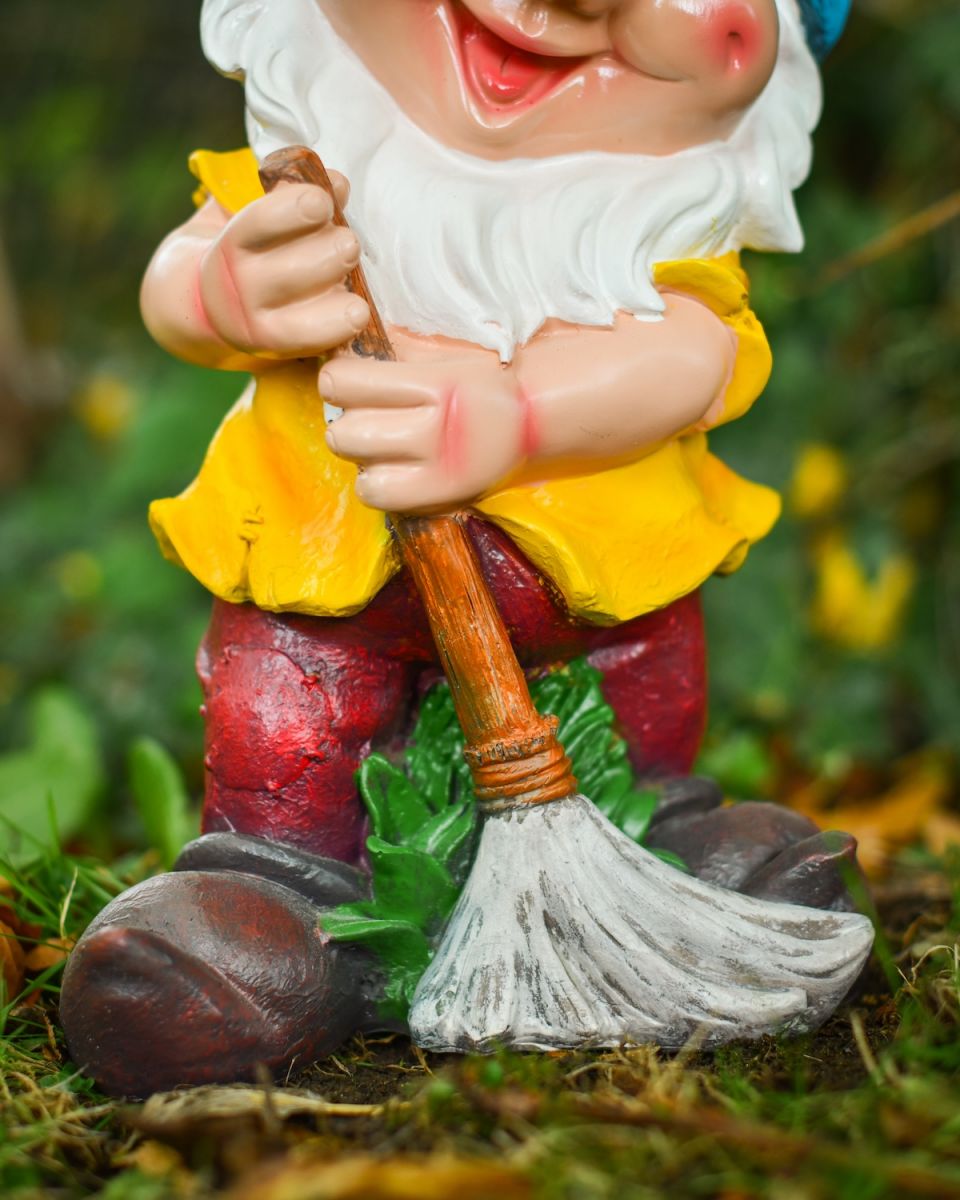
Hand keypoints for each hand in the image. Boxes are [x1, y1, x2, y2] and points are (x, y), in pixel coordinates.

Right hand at [197, 177, 370, 358]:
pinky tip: (360, 314)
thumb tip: (339, 184)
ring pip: (295, 311)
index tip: (322, 202)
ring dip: (334, 296)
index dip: (291, 211)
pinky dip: (336, 328)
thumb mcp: (267, 222)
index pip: (257, 224)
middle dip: (323, 255)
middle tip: (350, 244)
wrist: (220, 305)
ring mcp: (255, 320)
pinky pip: (307, 341)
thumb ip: (299, 200)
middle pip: (283, 272)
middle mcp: (239, 285)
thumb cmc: (260, 252)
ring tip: (359, 282)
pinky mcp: (276, 346)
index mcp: (234, 243)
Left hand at [320, 350, 527, 512]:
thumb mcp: (445, 351)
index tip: (346, 380)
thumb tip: (337, 348)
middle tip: (362, 414)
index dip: (337, 380)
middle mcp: (437, 429)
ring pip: (359, 466)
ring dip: (360, 453)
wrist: (535, 419)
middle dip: (346, 420)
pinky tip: (387, 468)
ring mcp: (441, 469)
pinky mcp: (442, 496)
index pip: (345, 384)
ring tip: (376, 442)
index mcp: (436, 383)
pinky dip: (374, 482)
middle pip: (346, 432)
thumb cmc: (483, 377)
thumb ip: (395, 349)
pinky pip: (379, 496)